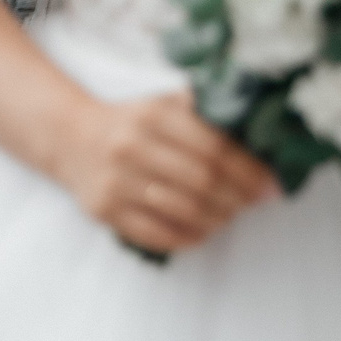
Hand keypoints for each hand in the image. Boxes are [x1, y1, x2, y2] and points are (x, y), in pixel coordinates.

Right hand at [43, 91, 276, 255]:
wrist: (71, 139)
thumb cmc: (131, 124)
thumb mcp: (162, 104)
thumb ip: (203, 111)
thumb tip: (260, 130)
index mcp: (153, 114)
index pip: (213, 146)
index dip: (248, 170)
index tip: (269, 184)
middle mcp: (131, 145)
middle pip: (202, 181)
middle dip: (238, 197)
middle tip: (254, 203)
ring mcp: (116, 180)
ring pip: (183, 211)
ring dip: (217, 219)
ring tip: (229, 216)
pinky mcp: (104, 210)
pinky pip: (158, 234)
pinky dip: (189, 236)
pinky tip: (202, 230)